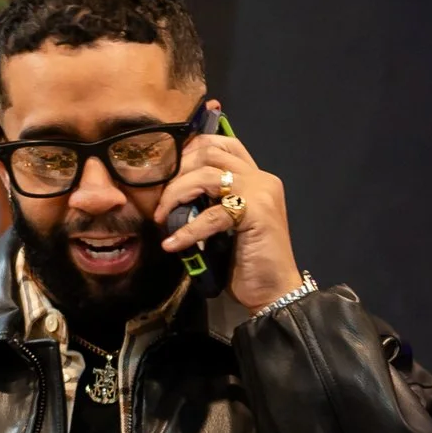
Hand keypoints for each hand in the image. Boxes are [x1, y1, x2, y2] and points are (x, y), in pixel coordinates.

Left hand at [155, 103, 303, 309]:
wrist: (272, 289)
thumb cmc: (244, 257)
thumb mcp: (224, 220)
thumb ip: (209, 198)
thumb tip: (169, 187)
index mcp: (256, 176)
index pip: (222, 143)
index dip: (190, 149)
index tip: (166, 171)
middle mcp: (261, 178)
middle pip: (210, 153)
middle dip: (177, 172)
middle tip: (159, 199)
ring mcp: (261, 194)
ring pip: (206, 176)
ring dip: (176, 195)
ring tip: (161, 218)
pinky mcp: (257, 214)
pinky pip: (211, 214)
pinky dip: (187, 230)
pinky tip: (172, 244)